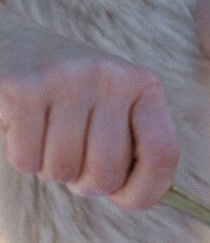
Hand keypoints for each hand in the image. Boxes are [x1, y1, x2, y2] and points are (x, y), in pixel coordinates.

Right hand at [0, 15, 178, 209]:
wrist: (9, 44)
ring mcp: (66, 79)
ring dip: (49, 168)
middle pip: (107, 173)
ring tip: (45, 136)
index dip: (145, 190)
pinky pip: (27, 159)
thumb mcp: (110, 106)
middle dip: (85, 182)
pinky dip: (21, 157)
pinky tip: (22, 127)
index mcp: (141, 84)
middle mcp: (110, 76)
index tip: (123, 197)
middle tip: (72, 159)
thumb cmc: (66, 93)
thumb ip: (132, 146)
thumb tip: (144, 197)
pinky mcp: (23, 88)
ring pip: (63, 170)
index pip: (162, 153)